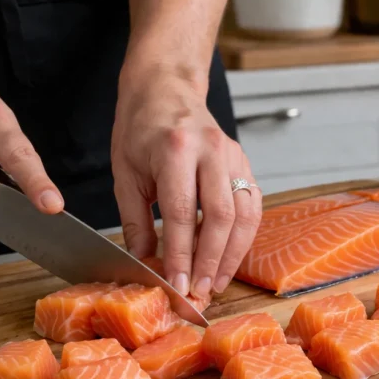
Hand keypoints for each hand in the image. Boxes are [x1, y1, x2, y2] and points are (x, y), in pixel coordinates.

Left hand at [111, 69, 260, 297]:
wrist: (165, 88)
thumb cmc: (140, 128)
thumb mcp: (126, 173)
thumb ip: (136, 220)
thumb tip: (146, 263)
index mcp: (175, 149)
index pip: (182, 212)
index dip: (182, 254)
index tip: (177, 284)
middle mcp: (211, 150)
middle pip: (221, 216)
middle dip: (211, 260)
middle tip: (201, 291)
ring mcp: (233, 155)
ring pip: (244, 213)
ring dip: (232, 253)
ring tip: (217, 282)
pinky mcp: (244, 161)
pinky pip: (252, 204)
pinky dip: (244, 235)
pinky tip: (231, 256)